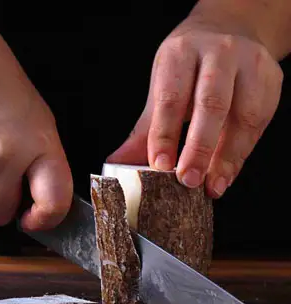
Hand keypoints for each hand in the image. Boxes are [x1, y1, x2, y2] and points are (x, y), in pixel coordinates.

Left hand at [107, 12, 282, 197]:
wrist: (227, 33)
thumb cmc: (189, 67)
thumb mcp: (162, 88)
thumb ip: (144, 130)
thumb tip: (118, 162)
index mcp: (180, 53)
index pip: (171, 98)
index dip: (165, 134)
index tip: (161, 165)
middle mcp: (217, 53)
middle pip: (211, 104)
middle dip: (199, 148)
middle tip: (187, 180)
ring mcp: (249, 64)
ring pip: (243, 116)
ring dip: (226, 157)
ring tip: (212, 185)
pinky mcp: (270, 81)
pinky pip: (259, 123)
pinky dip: (242, 154)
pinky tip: (227, 173)